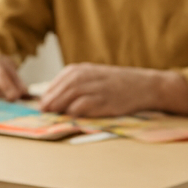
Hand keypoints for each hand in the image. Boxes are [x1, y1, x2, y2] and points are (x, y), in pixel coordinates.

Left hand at [39, 64, 187, 116]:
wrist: (144, 85)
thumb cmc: (117, 84)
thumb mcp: (93, 77)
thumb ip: (74, 86)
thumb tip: (52, 101)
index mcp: (80, 70)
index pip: (55, 83)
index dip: (48, 96)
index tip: (43, 106)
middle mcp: (85, 76)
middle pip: (59, 91)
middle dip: (49, 103)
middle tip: (45, 113)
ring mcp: (94, 88)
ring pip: (67, 98)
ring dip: (58, 108)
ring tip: (54, 116)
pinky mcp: (102, 101)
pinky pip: (81, 107)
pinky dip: (73, 112)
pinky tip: (71, 117)